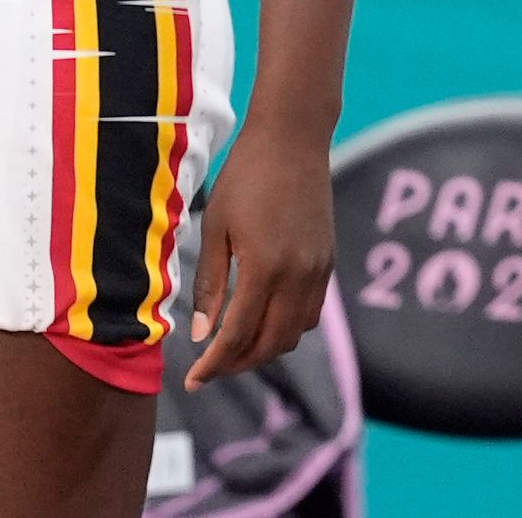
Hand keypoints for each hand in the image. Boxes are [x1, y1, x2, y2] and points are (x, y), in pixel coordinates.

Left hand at [186, 113, 335, 385]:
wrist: (293, 139)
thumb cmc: (245, 177)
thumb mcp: (215, 228)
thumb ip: (209, 284)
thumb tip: (202, 334)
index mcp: (264, 268)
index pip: (237, 335)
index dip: (213, 364)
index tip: (193, 382)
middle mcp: (298, 275)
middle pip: (271, 344)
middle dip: (239, 364)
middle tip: (211, 368)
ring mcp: (318, 270)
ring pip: (296, 334)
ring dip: (266, 349)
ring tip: (236, 347)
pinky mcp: (329, 261)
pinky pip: (311, 313)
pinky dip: (288, 328)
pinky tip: (265, 320)